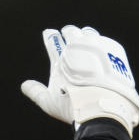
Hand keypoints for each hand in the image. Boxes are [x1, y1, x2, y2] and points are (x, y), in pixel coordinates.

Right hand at [20, 25, 138, 132]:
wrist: (102, 107)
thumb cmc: (72, 106)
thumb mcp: (48, 102)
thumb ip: (35, 92)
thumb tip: (24, 85)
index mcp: (60, 59)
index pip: (52, 41)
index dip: (50, 36)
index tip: (49, 33)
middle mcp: (78, 48)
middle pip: (71, 32)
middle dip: (68, 32)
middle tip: (67, 33)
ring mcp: (96, 47)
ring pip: (88, 33)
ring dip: (85, 35)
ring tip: (85, 38)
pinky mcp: (113, 51)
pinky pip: (105, 42)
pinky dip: (101, 45)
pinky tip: (101, 50)